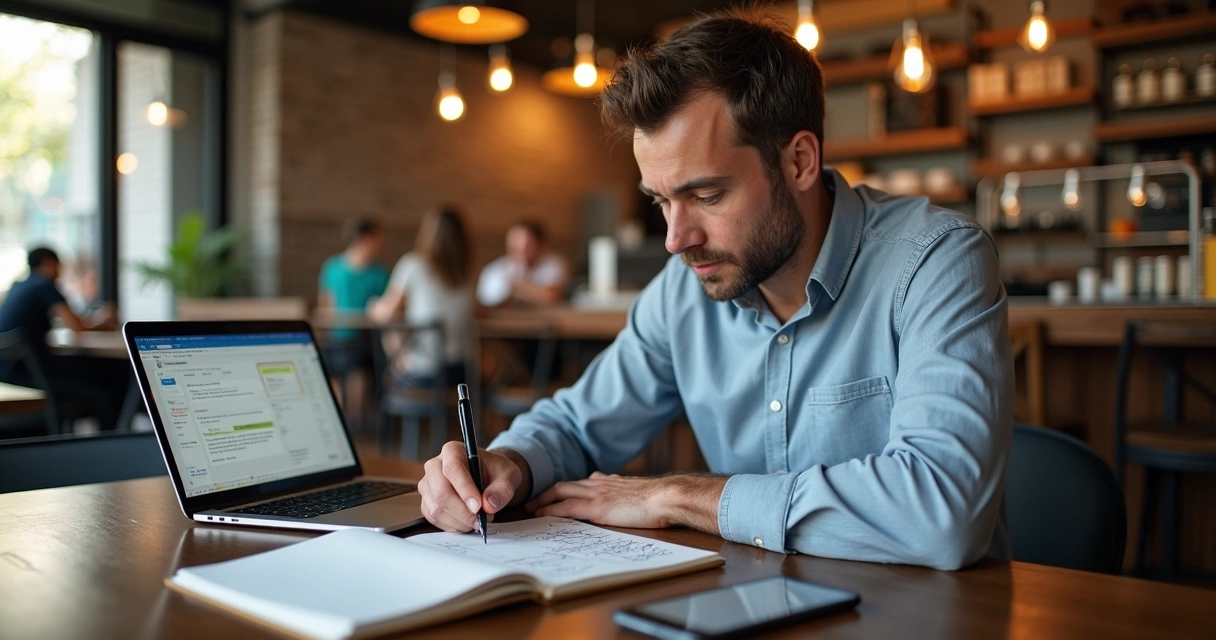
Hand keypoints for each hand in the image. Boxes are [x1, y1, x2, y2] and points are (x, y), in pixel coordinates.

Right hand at [418, 442, 522, 532]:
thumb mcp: (509, 475)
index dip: (465, 490)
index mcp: (453, 451)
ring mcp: (428, 485)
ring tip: (478, 520)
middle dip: (462, 512)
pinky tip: (467, 523)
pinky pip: (434, 519)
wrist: (489, 478)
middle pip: (441, 492)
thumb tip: (489, 505)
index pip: (452, 469)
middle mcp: (435, 465)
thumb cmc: (496, 472)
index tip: (478, 506)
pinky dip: (453, 526)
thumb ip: (503, 489)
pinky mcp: (427, 501)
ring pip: (436, 509)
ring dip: (459, 521)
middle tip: (481, 520)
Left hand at [526, 472, 727, 531]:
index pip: (579, 483)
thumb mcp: (636, 492)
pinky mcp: (597, 507)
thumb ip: (622, 492)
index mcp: (608, 481)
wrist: (665, 497)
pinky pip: (567, 508)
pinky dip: (551, 510)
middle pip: (564, 485)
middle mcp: (599, 484)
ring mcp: (596, 494)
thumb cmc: (658, 499)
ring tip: (530, 508)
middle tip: (533, 501)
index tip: (553, 494)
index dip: (563, 489)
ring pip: (560, 493)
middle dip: (546, 493)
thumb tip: (615, 495)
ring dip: (543, 500)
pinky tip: (541, 515)